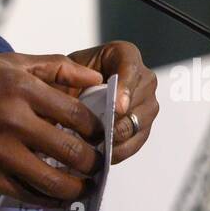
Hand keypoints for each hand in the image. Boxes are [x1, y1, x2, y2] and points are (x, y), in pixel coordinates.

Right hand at [0, 52, 104, 207]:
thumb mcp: (9, 62)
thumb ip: (56, 67)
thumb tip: (96, 78)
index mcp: (21, 88)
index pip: (77, 115)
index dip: (97, 130)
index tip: (100, 136)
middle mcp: (13, 121)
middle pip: (72, 152)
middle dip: (94, 163)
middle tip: (98, 164)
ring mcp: (0, 152)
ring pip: (54, 182)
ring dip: (79, 189)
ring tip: (86, 186)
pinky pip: (29, 196)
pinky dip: (50, 200)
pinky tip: (59, 196)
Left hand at [67, 41, 158, 163]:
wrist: (69, 93)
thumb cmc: (67, 78)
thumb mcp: (63, 70)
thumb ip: (68, 75)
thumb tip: (85, 93)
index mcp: (124, 55)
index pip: (130, 67)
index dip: (126, 88)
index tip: (118, 107)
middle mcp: (142, 77)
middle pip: (142, 98)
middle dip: (122, 120)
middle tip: (106, 135)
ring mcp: (146, 103)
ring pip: (140, 122)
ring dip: (120, 138)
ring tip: (101, 149)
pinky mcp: (143, 127)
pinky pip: (137, 141)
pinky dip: (121, 150)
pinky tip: (104, 156)